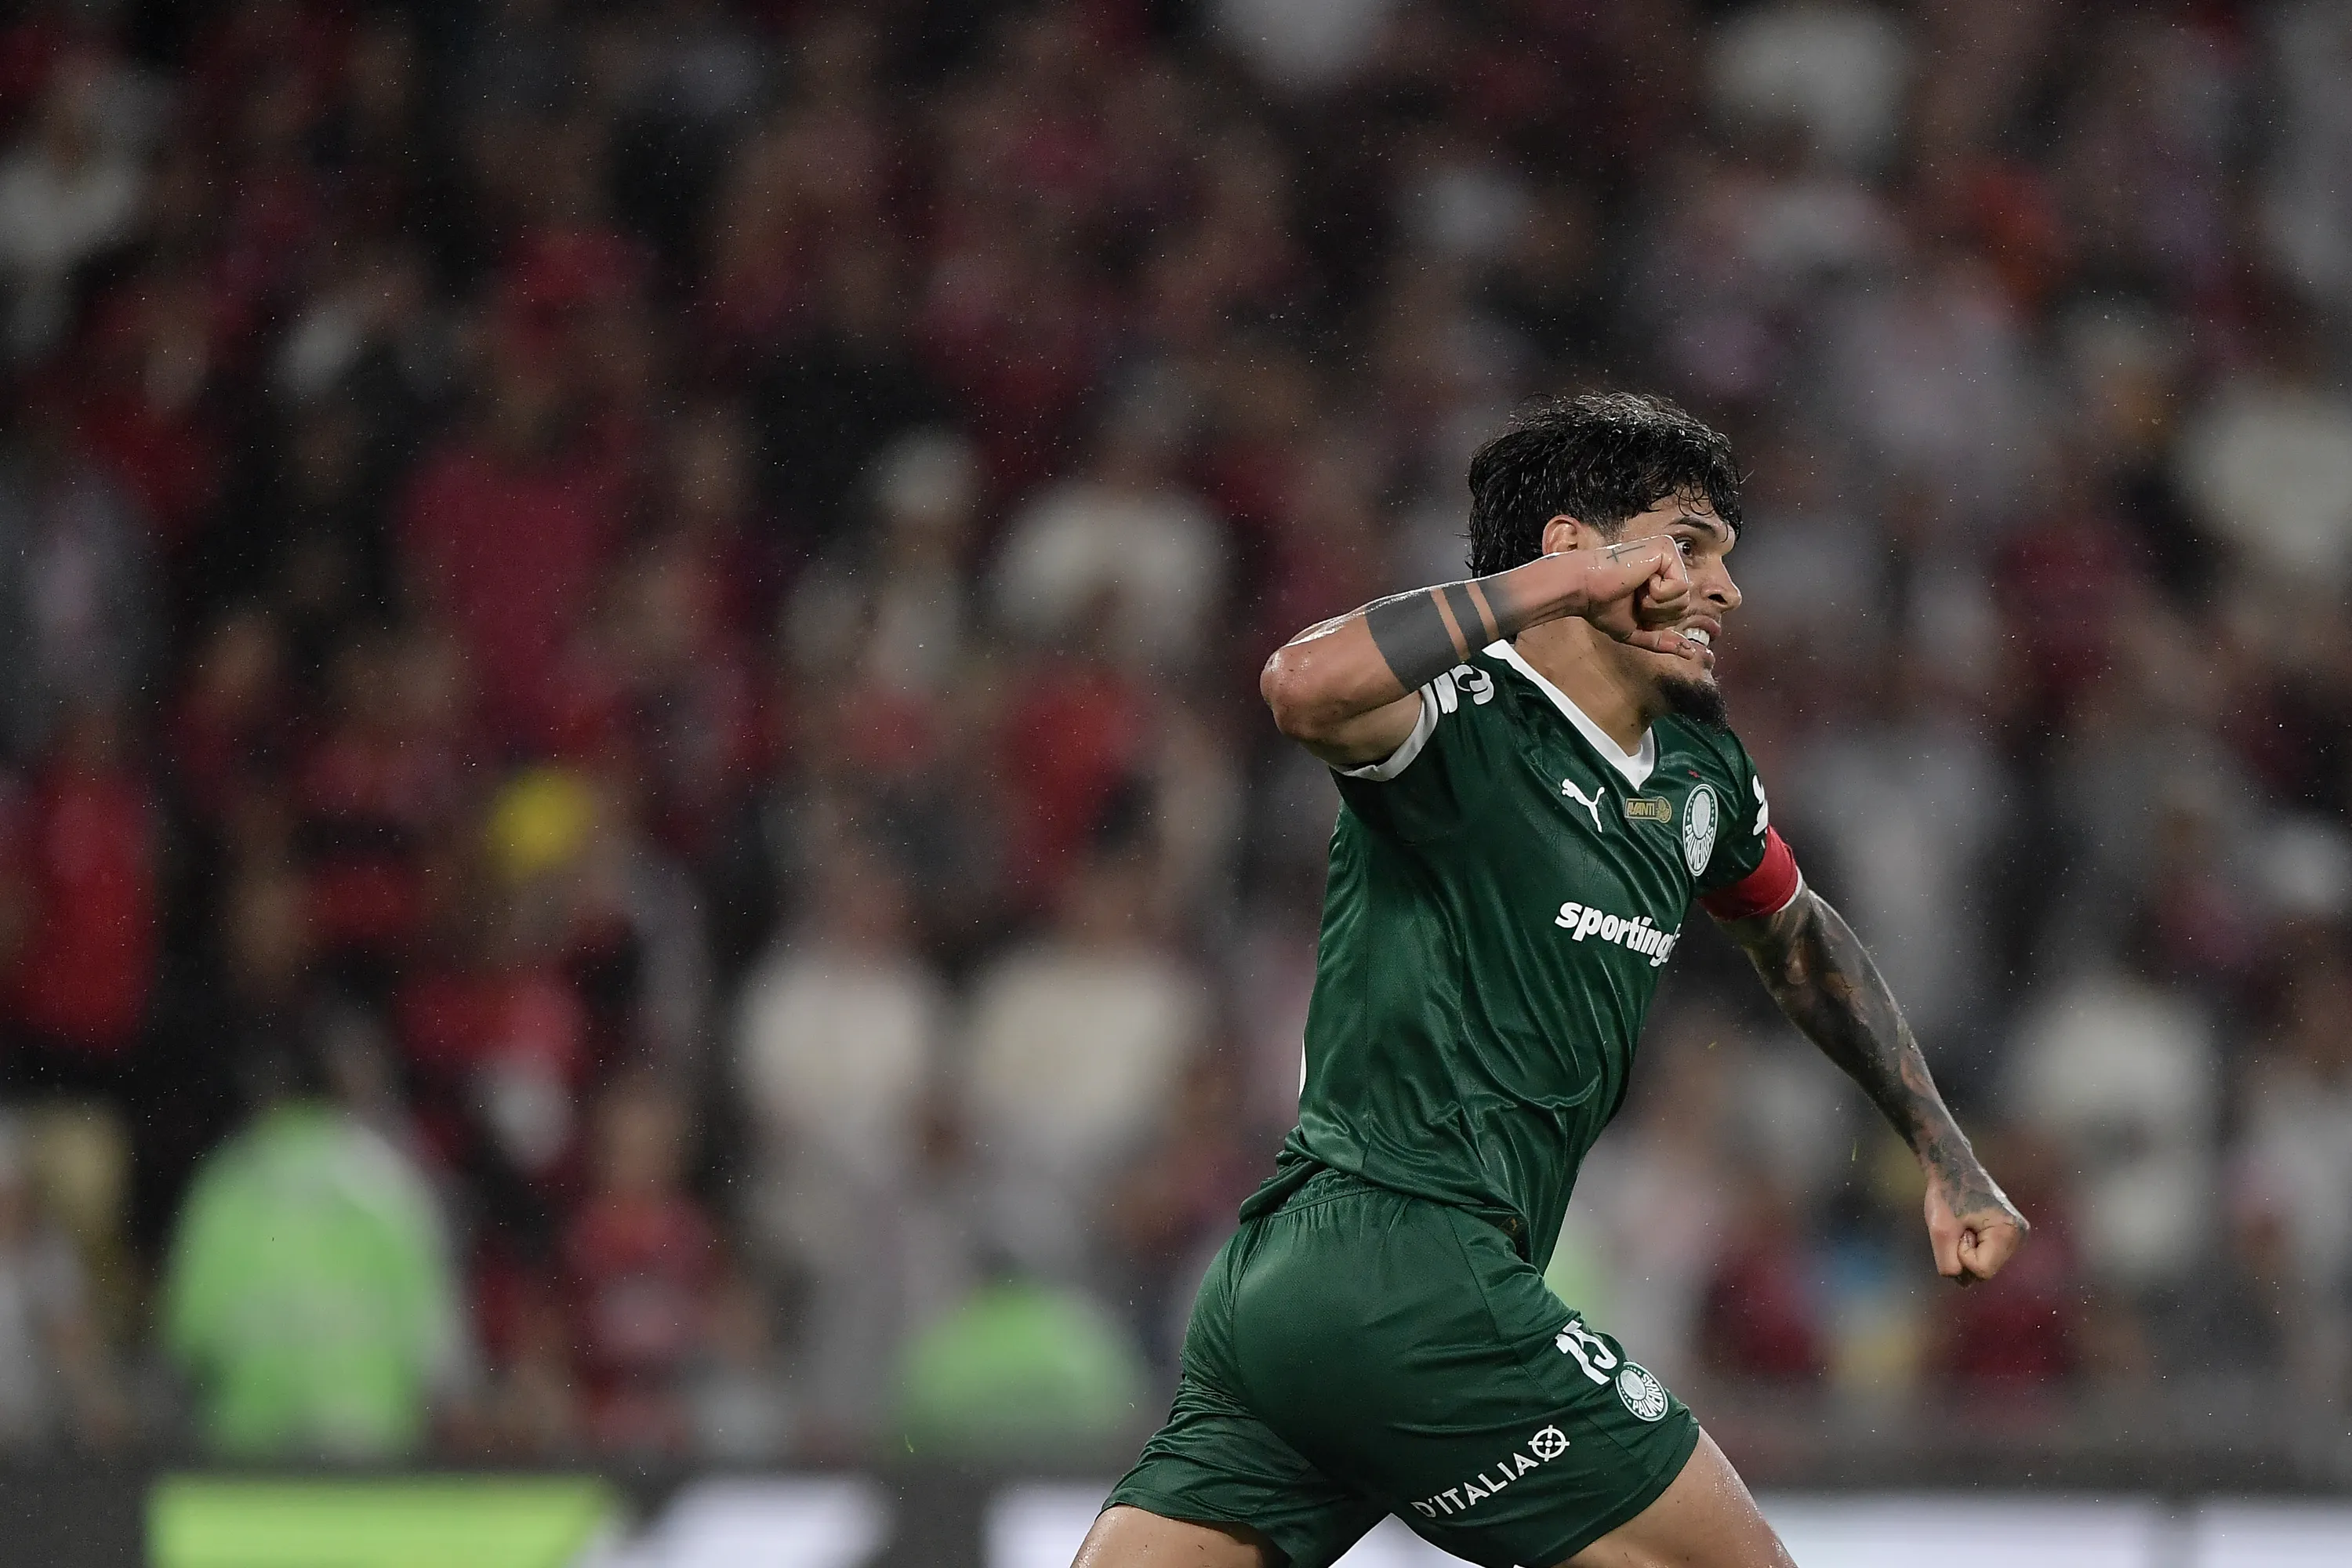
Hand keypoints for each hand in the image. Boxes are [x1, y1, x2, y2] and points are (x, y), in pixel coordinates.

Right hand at [1558, 535, 1692, 654]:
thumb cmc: (1601, 605)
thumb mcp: (1635, 629)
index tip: (1631, 605)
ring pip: (1684, 598)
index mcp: (1661, 578)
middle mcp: (1667, 563)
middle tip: (1633, 598)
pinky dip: (1658, 593)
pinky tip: (1639, 580)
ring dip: (1655, 604)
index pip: (1677, 611)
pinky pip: (1680, 587)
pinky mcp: (1667, 549)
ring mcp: (1669, 554)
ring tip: (1635, 589)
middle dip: (1657, 613)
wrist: (1583, 587)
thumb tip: (1690, 654)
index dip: (1655, 619)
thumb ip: (1662, 640)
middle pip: (1684, 606)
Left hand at [1923, 1162, 2028, 1285]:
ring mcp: (2016, 1236)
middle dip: (1965, 1255)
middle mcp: (2019, 1236)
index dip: (1961, 1255)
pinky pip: (1986, 1256)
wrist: (1954, 1169)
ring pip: (1985, 1266)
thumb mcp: (1940, 1231)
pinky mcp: (2008, 1235)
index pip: (1981, 1271)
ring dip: (1968, 1251)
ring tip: (1964, 1225)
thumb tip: (1962, 1283)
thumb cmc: (1947, 1195)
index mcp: (2008, 1232)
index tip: (1959, 1229)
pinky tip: (1969, 1227)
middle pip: (1985, 1271)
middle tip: (1960, 1226)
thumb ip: (1948, 1264)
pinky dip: (1972, 1247)